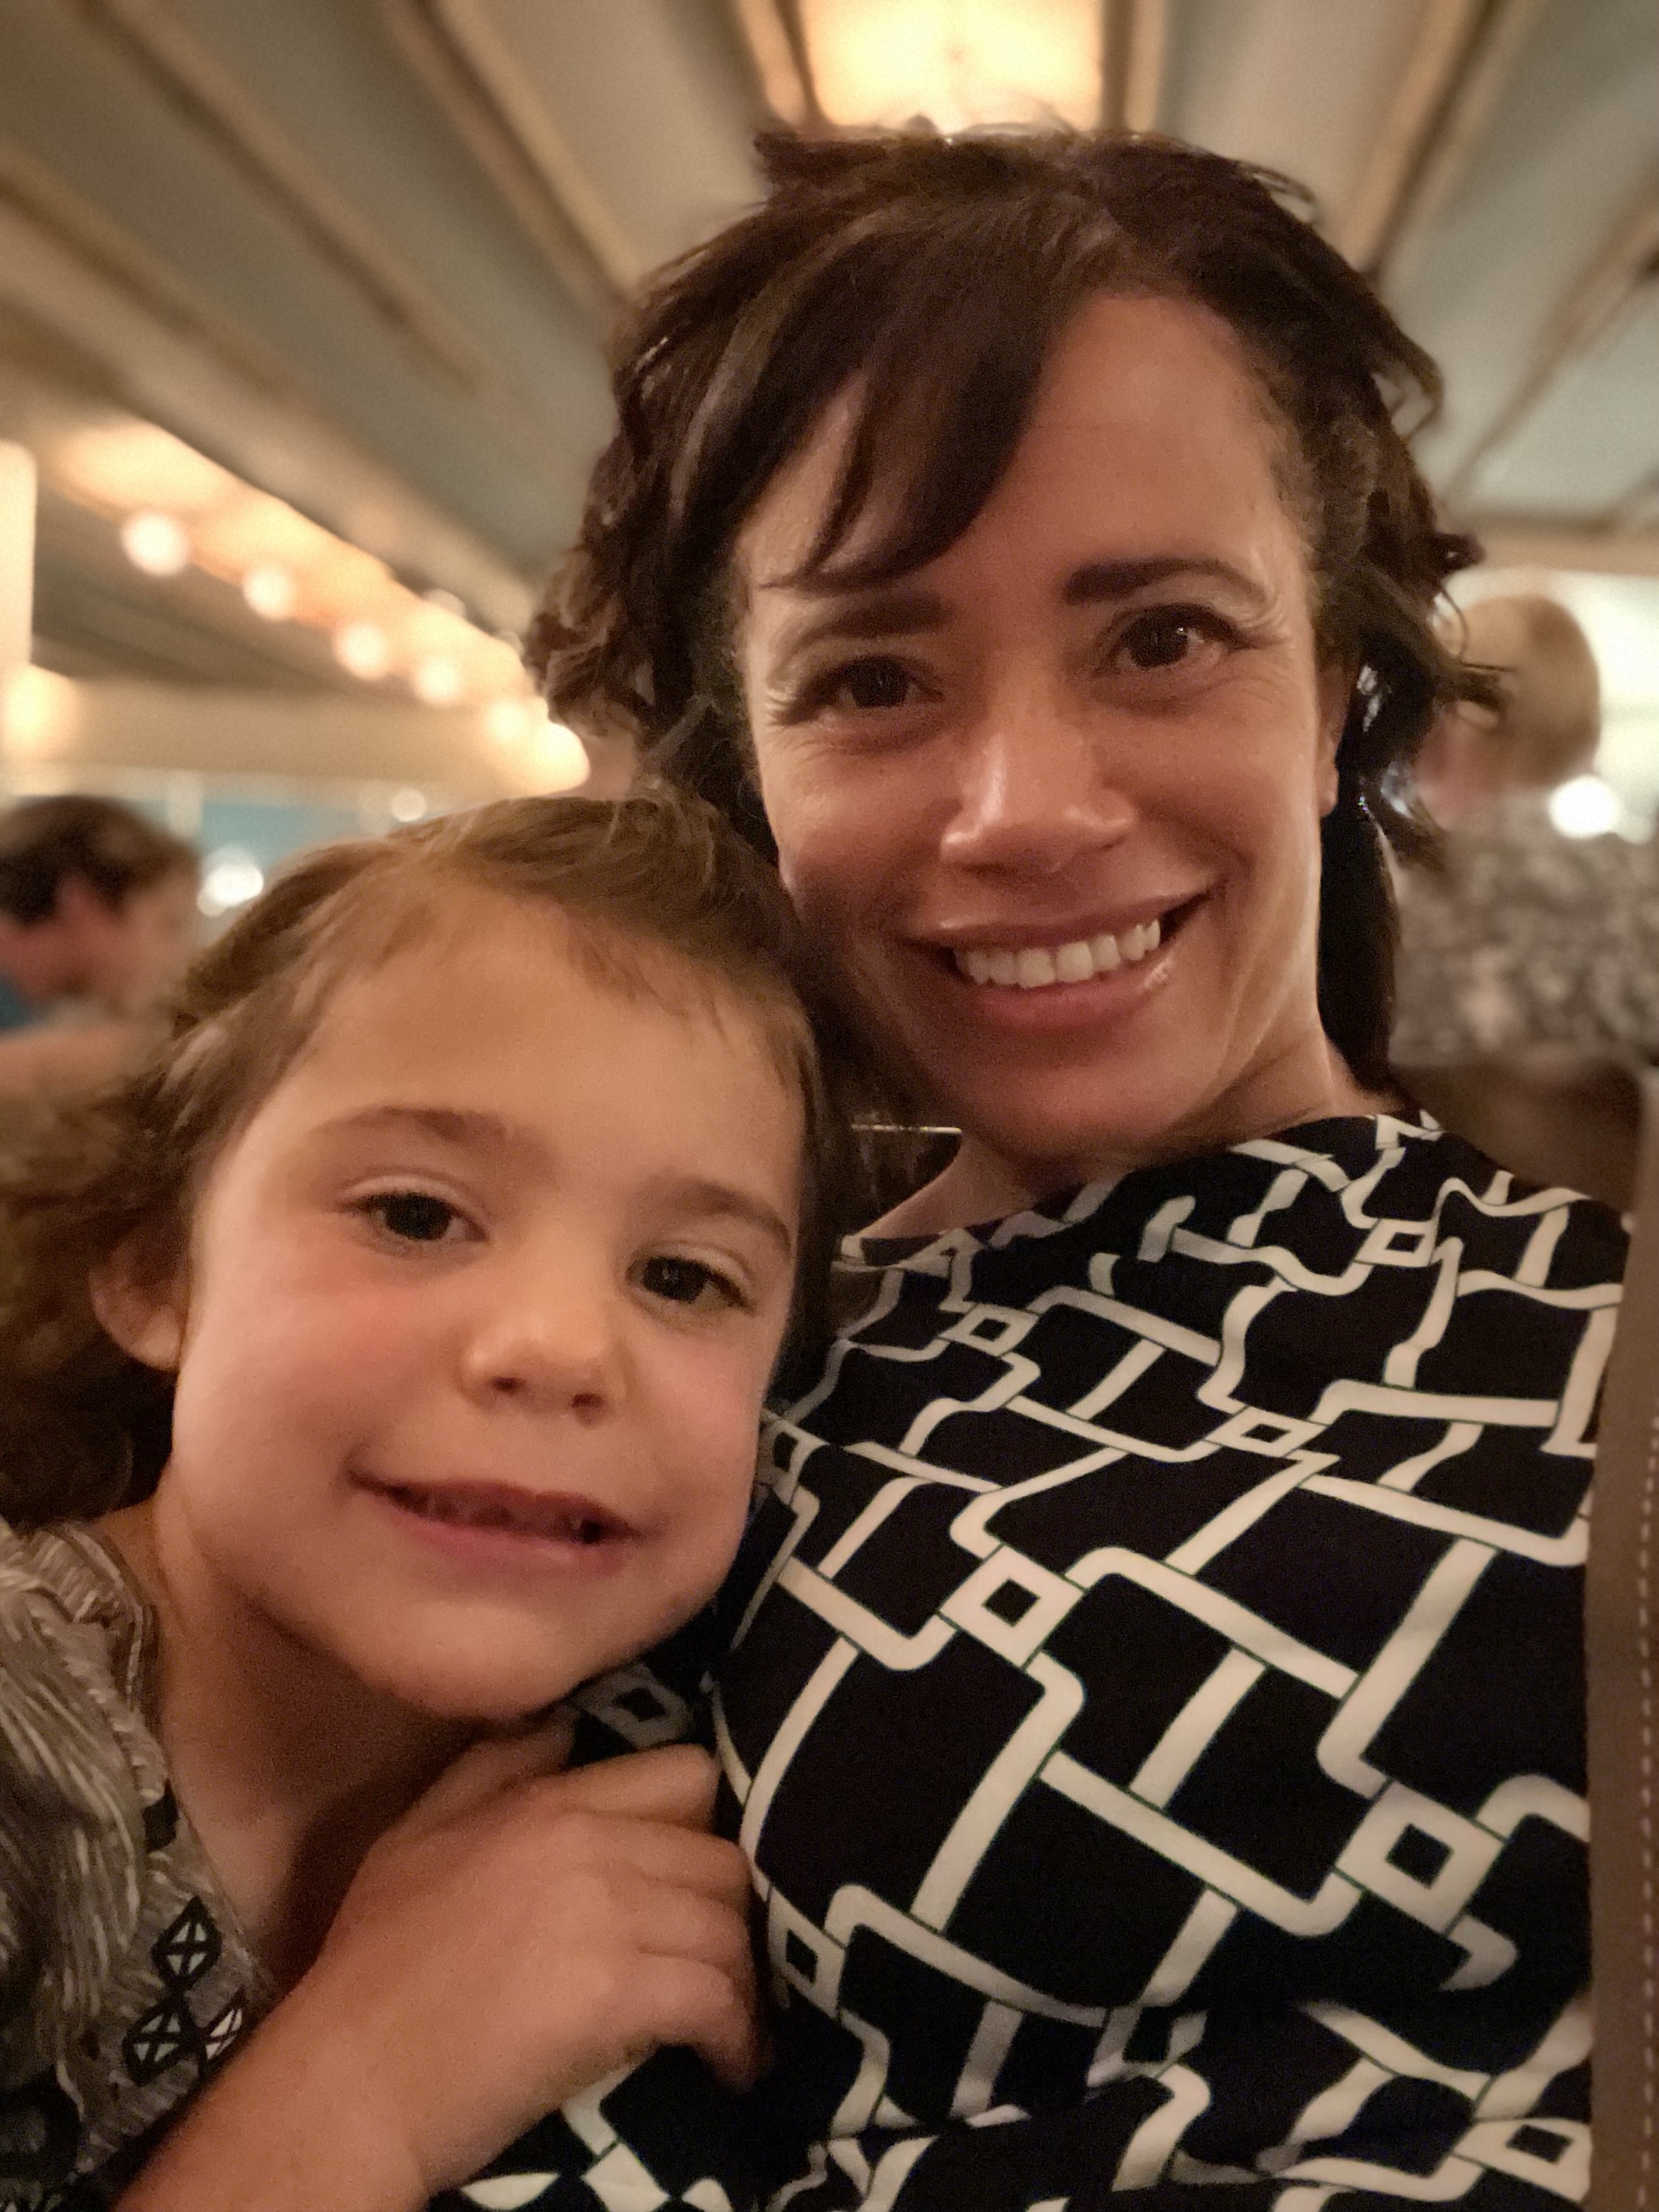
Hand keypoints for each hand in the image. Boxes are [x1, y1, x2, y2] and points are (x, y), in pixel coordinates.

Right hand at [118, 1727, 759, 2210]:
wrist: (344, 2081)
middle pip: (723, 1853)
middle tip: (725, 1961)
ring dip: (745, 1979)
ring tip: (735, 2021)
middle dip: (732, 1910)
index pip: (687, 1776)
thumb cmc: (368, 1969)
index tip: (701, 1885)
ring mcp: (604, 1910)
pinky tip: (729, 2065)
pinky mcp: (616, 1990)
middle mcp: (586, 1838)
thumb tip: (563, 1731)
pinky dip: (738, 2037)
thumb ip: (489, 1772)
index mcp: (545, 1799)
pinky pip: (718, 1998)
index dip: (704, 1831)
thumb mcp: (413, 1840)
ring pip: (731, 1924)